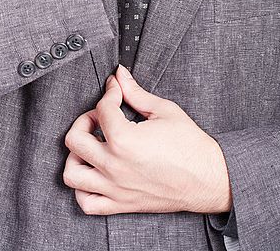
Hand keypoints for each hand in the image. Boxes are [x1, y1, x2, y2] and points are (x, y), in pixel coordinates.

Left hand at [63, 64, 232, 215]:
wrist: (207, 177)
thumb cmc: (190, 145)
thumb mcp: (163, 110)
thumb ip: (136, 92)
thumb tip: (120, 75)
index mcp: (125, 140)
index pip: (102, 109)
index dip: (110, 92)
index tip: (116, 89)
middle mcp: (114, 166)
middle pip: (75, 139)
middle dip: (85, 120)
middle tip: (100, 116)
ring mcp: (115, 188)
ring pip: (71, 173)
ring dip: (76, 155)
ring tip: (92, 145)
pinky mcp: (120, 204)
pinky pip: (85, 203)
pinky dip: (82, 189)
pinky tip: (94, 172)